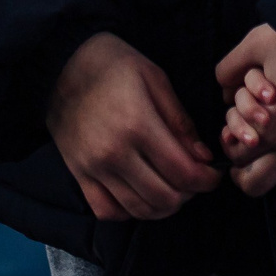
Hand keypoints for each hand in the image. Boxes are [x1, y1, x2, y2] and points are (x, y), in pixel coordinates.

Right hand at [46, 32, 220, 220]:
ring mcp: (93, 168)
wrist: (60, 65)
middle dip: (189, 194)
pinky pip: (107, 211)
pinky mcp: (78, 175)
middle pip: (164, 197)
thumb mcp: (155, 79)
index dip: (206, 180)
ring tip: (173, 189)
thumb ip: (180, 121)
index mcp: (138, 124)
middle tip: (195, 181)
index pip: (182, 171)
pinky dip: (129, 212)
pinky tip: (141, 196)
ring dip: (164, 207)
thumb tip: (203, 157)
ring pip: (138, 209)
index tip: (214, 175)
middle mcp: (114, 153)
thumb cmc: (112, 64)